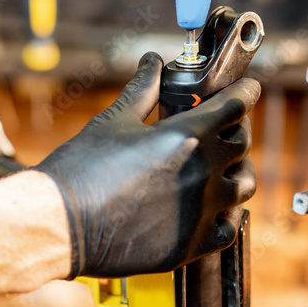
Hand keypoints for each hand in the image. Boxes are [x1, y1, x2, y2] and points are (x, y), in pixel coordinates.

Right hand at [35, 52, 259, 278]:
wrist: (60, 223)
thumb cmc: (81, 169)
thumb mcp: (114, 120)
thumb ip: (142, 90)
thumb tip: (153, 62)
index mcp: (187, 136)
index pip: (236, 105)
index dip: (245, 92)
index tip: (247, 89)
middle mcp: (203, 173)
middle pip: (242, 143)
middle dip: (235, 129)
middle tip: (221, 127)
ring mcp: (201, 211)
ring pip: (244, 185)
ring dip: (236, 171)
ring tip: (220, 167)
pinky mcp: (193, 244)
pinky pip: (230, 227)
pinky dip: (227, 214)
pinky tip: (213, 206)